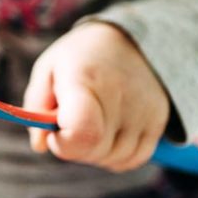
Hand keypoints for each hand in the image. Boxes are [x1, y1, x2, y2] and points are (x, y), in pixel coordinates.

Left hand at [23, 22, 169, 171]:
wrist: (129, 38)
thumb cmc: (78, 59)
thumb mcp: (48, 70)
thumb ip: (37, 108)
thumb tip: (41, 145)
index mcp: (85, 79)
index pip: (82, 131)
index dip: (63, 142)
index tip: (55, 131)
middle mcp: (120, 95)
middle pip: (93, 150)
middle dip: (74, 146)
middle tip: (70, 122)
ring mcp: (144, 108)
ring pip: (113, 159)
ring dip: (95, 152)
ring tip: (91, 122)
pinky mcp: (160, 118)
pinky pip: (135, 158)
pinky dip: (117, 155)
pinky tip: (109, 132)